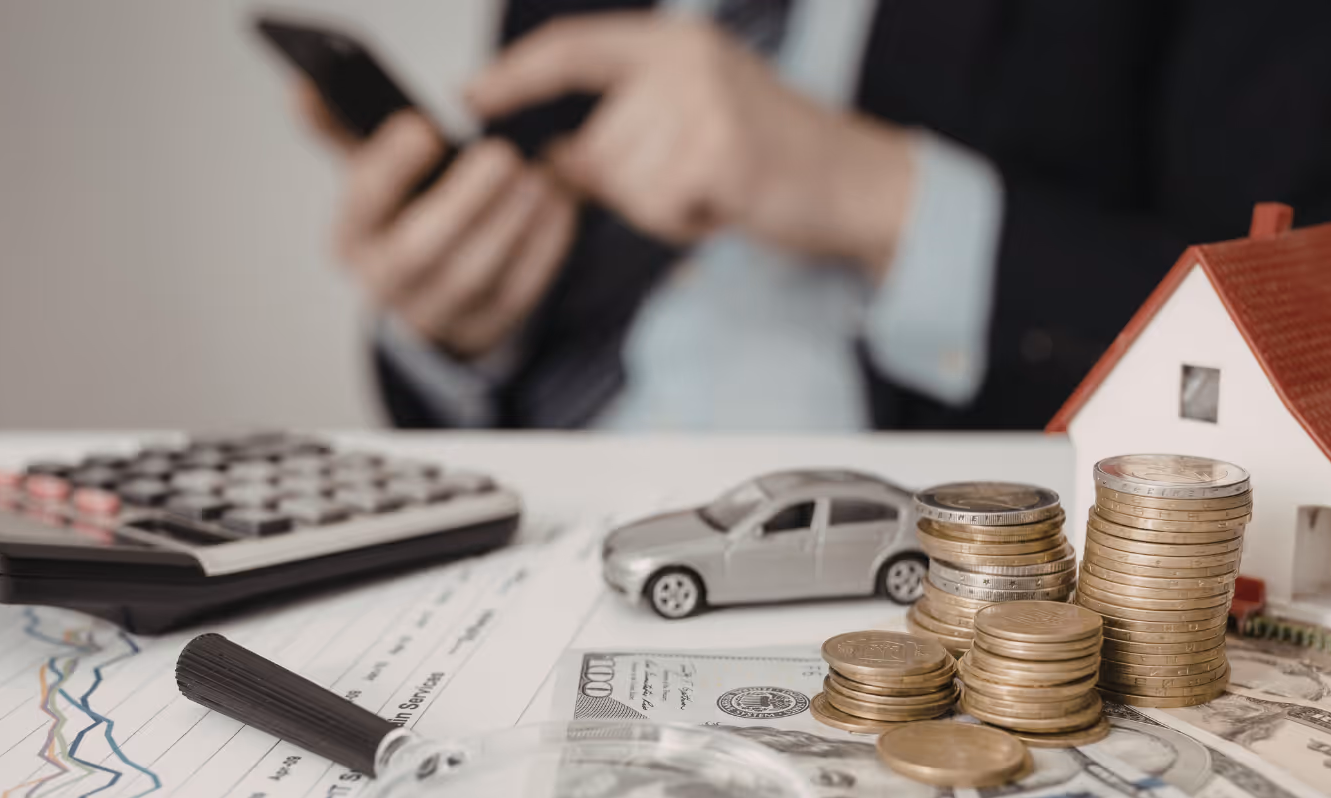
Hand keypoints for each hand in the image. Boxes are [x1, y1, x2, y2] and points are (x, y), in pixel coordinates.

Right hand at [298, 84, 577, 357]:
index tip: (424, 128)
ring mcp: (436, 313)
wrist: (432, 287)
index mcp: (351, 238)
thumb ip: (343, 130)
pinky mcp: (484, 327)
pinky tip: (559, 206)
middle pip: (420, 250)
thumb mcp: (373, 173)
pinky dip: (542, 249)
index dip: (390, 166)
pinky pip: (516, 293)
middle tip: (501, 154)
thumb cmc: (406, 212)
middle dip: (462, 201)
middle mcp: (385, 283)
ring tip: (538, 177)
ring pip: (472, 276)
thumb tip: (302, 89)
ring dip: (508, 224)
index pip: (363, 204)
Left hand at [466, 14, 914, 276]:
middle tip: (692, 179)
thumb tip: (551, 158)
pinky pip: (657, 206)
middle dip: (628, 182)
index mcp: (674, 43)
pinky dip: (684, 221)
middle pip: (594, 142)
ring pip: (623, 180)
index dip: (516, 74)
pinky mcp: (722, 151)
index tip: (472, 97)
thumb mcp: (689, 125)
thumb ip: (619, 132)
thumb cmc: (773, 158)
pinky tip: (724, 204)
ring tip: (713, 189)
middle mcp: (687, 59)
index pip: (572, 47)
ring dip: (659, 205)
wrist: (858, 184)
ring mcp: (706, 102)